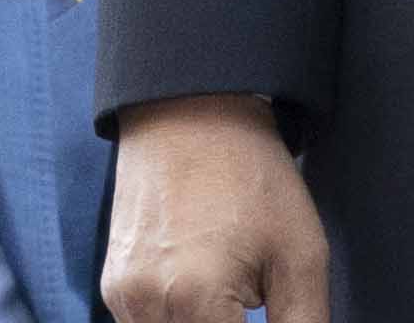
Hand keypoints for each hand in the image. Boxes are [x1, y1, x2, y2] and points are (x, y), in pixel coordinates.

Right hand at [105, 95, 330, 322]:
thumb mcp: (301, 254)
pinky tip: (204, 299)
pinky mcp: (113, 285)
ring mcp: (123, 296)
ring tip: (232, 299)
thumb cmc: (251, 175)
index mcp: (197, 301)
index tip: (267, 311)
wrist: (192, 111)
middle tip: (250, 304)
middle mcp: (147, 305)